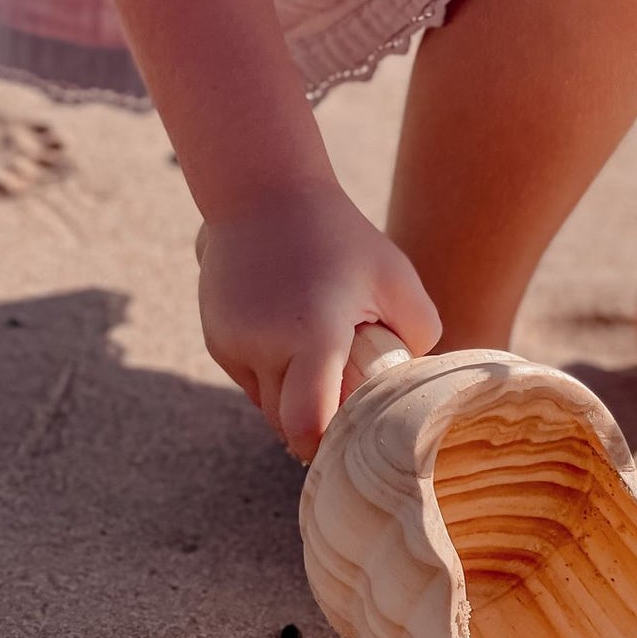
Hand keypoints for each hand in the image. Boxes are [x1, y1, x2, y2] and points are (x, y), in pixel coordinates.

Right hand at [196, 184, 440, 461]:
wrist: (263, 192)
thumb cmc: (340, 236)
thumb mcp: (397, 277)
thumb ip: (420, 334)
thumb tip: (408, 383)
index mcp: (311, 336)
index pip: (306, 424)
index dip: (325, 445)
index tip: (348, 444)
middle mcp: (264, 346)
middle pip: (287, 424)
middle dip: (316, 424)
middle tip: (348, 404)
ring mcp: (233, 343)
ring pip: (267, 405)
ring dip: (294, 399)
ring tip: (321, 359)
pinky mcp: (216, 338)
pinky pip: (249, 380)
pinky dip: (273, 375)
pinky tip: (293, 340)